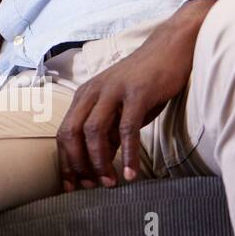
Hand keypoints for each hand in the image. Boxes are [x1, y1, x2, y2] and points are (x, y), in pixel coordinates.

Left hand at [56, 0, 212, 191]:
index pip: (65, 132)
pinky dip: (128, 153)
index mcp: (84, 96)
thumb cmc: (144, 82)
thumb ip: (108, 130)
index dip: (66, 161)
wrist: (169, 49)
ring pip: (95, 132)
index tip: (72, 185)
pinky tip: (130, 172)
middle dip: (77, 164)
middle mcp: (93, 92)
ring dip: (100, 161)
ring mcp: (113, 91)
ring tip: (109, 182)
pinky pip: (127, 128)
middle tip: (90, 187)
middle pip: (72, 133)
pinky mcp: (137, 93)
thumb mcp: (120, 107)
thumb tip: (99, 161)